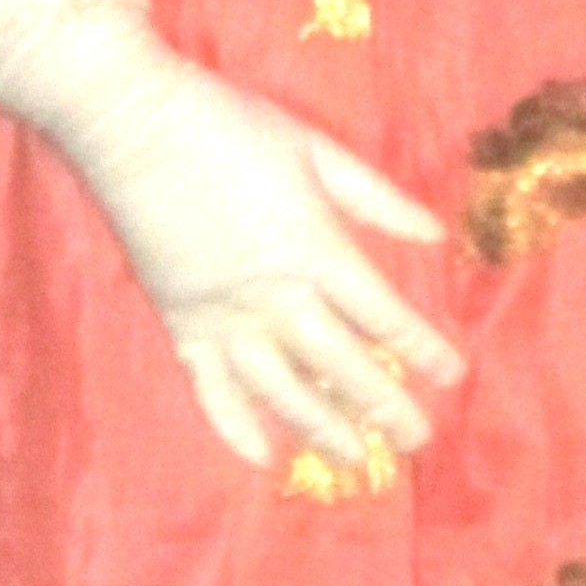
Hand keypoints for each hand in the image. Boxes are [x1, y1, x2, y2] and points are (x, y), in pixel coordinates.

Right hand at [54, 42, 465, 476]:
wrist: (133, 125)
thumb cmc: (231, 125)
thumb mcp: (316, 149)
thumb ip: (377, 198)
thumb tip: (435, 235)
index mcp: (315, 248)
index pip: (382, 315)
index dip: (421, 349)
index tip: (452, 377)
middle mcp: (274, 295)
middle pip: (341, 365)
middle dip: (384, 407)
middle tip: (416, 441)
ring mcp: (224, 317)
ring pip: (282, 391)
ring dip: (323, 430)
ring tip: (356, 460)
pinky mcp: (180, 324)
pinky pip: (211, 391)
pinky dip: (235, 428)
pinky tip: (263, 458)